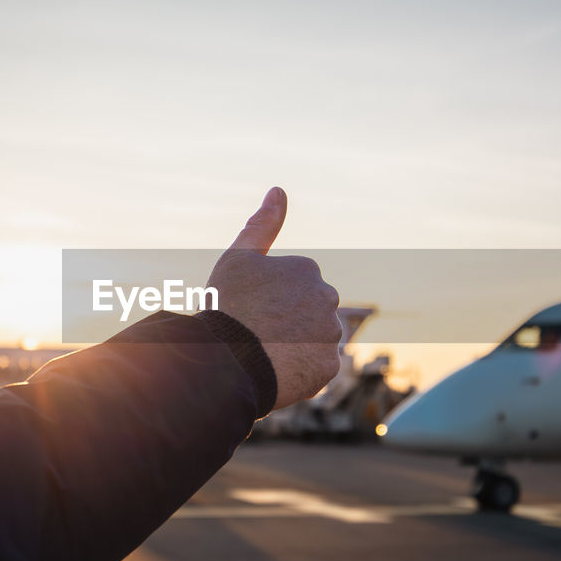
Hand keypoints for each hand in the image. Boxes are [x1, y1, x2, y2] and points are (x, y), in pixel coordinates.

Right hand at [207, 187, 341, 409]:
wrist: (229, 361)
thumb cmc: (229, 306)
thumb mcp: (238, 258)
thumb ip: (262, 225)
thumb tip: (278, 190)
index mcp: (307, 269)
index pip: (290, 287)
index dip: (266, 300)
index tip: (248, 310)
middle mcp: (327, 298)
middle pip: (305, 312)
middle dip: (286, 322)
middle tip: (254, 333)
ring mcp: (330, 334)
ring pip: (312, 340)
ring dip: (294, 346)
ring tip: (262, 354)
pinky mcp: (328, 367)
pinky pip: (315, 367)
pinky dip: (298, 370)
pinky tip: (275, 371)